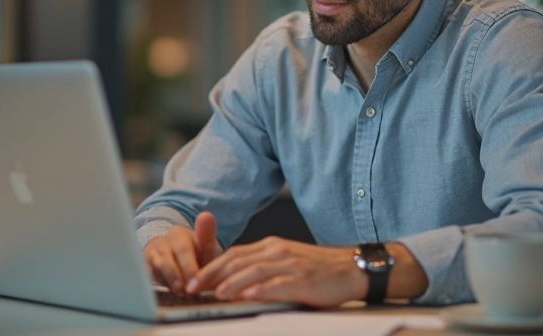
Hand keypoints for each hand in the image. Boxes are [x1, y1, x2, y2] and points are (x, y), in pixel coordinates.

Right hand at [143, 211, 222, 293]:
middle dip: (176, 275)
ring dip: (166, 280)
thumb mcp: (206, 248)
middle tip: (187, 289)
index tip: (196, 279)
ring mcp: (150, 255)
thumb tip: (207, 215)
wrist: (180, 264)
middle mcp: (161, 242)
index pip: (183, 248)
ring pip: (154, 266)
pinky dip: (153, 285)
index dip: (189, 266)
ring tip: (177, 291)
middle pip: (166, 258)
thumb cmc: (197, 257)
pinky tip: (163, 293)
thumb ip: (207, 235)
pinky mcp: (143, 269)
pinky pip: (144, 275)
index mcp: (178, 234)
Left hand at [186, 236, 368, 306]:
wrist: (350, 267)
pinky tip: (248, 296)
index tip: (192, 281)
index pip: (233, 255)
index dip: (210, 268)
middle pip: (238, 261)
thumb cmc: (316, 269)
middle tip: (193, 289)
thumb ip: (261, 267)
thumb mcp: (284, 261)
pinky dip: (261, 290)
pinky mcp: (304, 280)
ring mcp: (290, 265)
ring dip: (232, 283)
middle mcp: (277, 251)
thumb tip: (231, 283)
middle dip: (212, 276)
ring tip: (215, 293)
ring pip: (254, 271)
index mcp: (270, 246)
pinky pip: (279, 284)